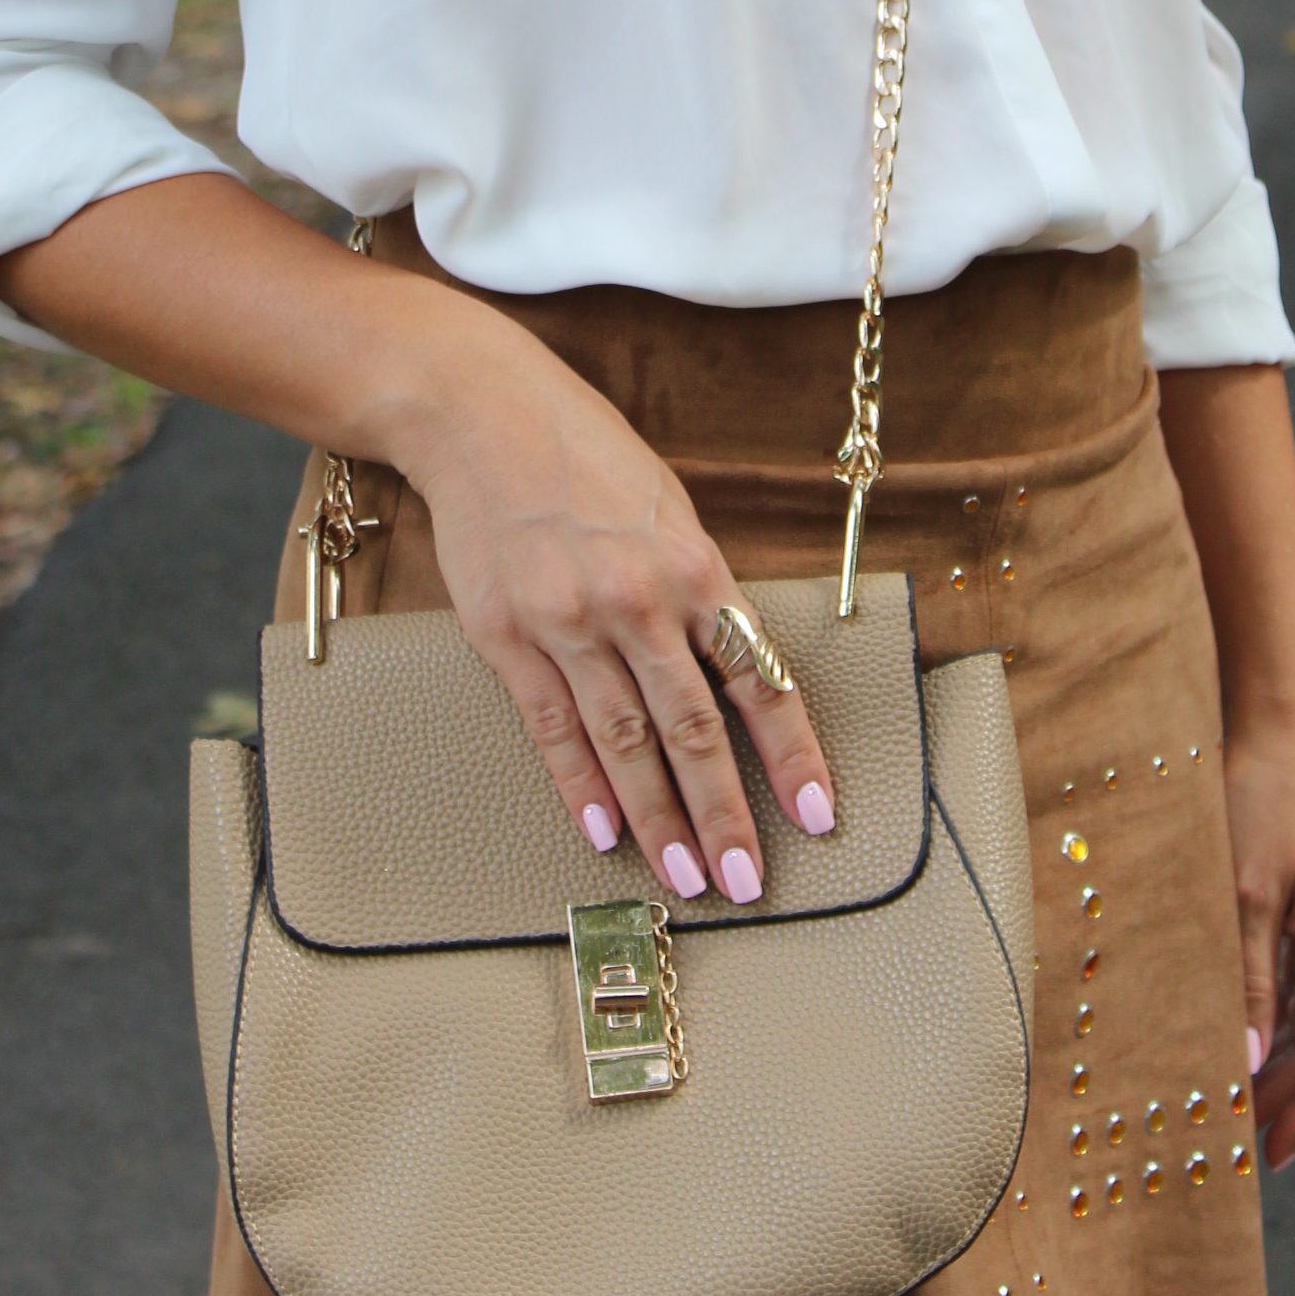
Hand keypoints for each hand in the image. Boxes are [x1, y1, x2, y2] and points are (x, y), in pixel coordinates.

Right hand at [384, 295, 835, 908]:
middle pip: (693, 729)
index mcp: (693, 565)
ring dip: (658, 818)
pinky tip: (602, 831)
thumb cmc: (584, 454)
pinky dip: (580, 784)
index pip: (758, 678)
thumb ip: (698, 590)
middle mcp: (637, 600)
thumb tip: (733, 672)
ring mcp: (567, 622)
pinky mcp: (506, 635)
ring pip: (624, 742)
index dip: (791, 753)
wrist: (479, 412)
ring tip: (683, 876)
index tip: (815, 814)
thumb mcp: (668, 509)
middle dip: (723, 815)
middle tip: (745, 882)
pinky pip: (552, 727)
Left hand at [1223, 723, 1294, 1169]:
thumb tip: (1242, 1066)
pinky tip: (1232, 1032)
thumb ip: (1245, 983)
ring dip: (1277, 1058)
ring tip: (1225, 1099)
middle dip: (1288, 1096)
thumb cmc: (1260, 796)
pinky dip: (1273, 1013)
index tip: (1270, 1160)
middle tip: (1232, 1141)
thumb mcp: (1242, 896)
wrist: (1280, 718)